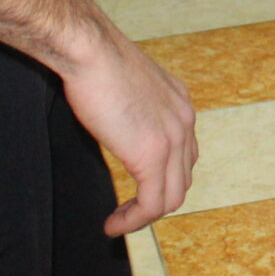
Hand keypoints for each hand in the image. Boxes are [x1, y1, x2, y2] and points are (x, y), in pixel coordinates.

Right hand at [58, 17, 198, 235]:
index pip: (184, 155)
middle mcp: (185, 122)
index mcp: (180, 104)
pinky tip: (112, 226)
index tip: (136, 190)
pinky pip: (152, 204)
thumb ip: (133, 108)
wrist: (90, 49)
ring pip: (171, 197)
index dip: (162, 179)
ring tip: (119, 223)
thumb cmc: (95, 60)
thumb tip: (117, 121)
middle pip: (181, 179)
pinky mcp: (152, 156)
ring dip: (144, 217)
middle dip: (155, 201)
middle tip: (126, 213)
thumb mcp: (126, 86)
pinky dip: (133, 221)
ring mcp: (173, 140)